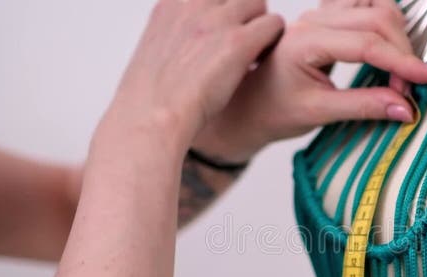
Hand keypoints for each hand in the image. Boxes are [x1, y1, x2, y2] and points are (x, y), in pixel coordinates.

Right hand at [103, 0, 284, 157]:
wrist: (153, 116)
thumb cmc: (155, 97)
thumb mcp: (157, 49)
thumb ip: (179, 33)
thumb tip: (194, 43)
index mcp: (173, 4)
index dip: (224, 10)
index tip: (224, 32)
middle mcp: (194, 4)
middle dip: (245, 14)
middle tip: (245, 42)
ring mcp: (217, 20)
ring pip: (258, 3)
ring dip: (261, 26)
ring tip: (254, 52)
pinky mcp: (238, 42)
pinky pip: (273, 24)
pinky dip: (273, 41)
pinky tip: (260, 61)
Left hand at [191, 0, 426, 163]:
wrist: (250, 104)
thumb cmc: (275, 109)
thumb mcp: (318, 113)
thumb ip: (363, 107)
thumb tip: (407, 108)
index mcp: (306, 41)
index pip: (367, 43)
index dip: (404, 62)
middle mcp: (315, 20)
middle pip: (379, 19)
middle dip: (403, 53)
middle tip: (410, 91)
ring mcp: (323, 14)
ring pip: (379, 9)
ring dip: (399, 38)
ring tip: (400, 75)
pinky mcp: (332, 18)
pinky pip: (370, 7)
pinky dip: (388, 26)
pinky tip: (391, 51)